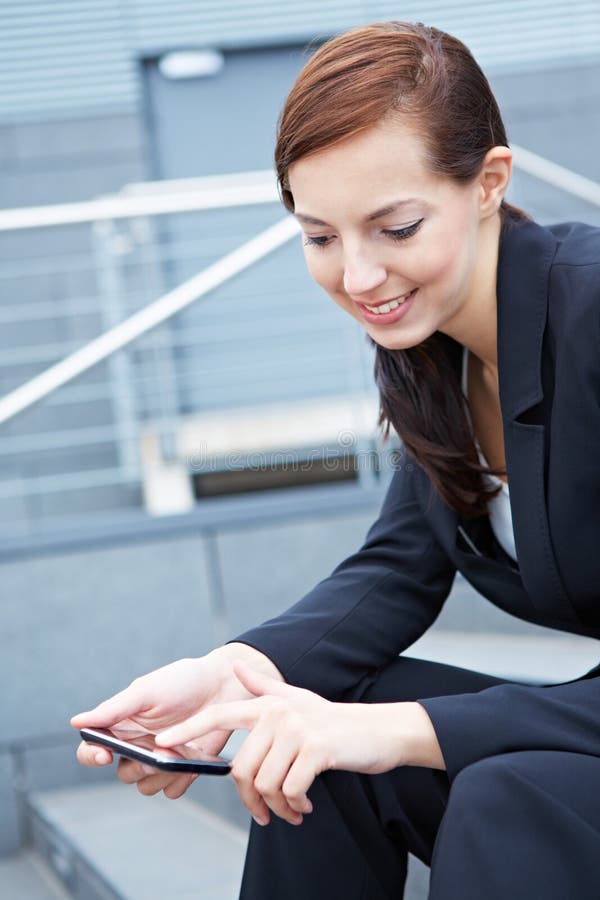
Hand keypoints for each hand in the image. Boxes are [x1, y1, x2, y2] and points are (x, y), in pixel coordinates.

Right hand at [70, 644, 283, 799]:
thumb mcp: (147, 690)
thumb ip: (114, 709)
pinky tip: (191, 763)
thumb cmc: (182, 681)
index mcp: (122, 725)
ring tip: (178, 756)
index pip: (92, 750)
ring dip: (159, 776)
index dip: (92, 756)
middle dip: (137, 766)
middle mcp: (138, 746)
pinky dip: (179, 780)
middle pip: (123, 773)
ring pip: (145, 786)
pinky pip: (171, 790)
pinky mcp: (183, 769)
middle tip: (155, 752)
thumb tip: (76, 722)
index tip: (106, 754)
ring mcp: (161, 759)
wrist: (224, 685)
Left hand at [155, 660, 436, 825]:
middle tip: (266, 813)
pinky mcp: (316, 749)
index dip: (189, 730)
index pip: (220, 714)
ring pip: (265, 784)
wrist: (378, 732)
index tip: (162, 746)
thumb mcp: (298, 700)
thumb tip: (237, 663)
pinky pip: (289, 789)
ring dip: (277, 807)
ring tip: (292, 808)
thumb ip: (264, 687)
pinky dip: (294, 805)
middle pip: (242, 769)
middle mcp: (279, 712)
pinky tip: (305, 805)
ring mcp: (297, 729)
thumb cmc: (334, 723)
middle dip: (252, 800)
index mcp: (269, 703)